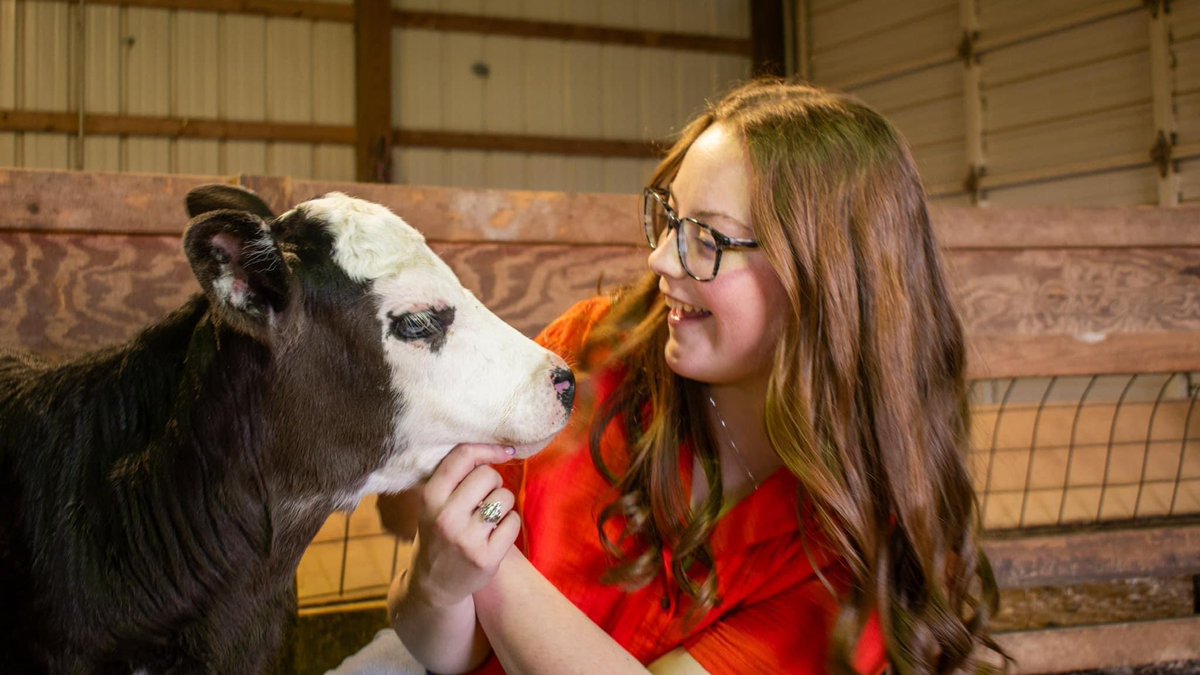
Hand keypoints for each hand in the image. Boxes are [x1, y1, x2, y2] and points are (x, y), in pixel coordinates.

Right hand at [407, 443, 520, 608]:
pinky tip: (495, 533)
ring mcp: (467, 540)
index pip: (463, 457)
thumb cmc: (438, 534)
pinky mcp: (487, 558)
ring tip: (488, 517)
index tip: (505, 450)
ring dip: (502, 504)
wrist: (434, 585)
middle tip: (486, 496)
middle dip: (494, 482)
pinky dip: (509, 524)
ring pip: (505, 497)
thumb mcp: (432, 505)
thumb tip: (495, 448)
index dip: (488, 448)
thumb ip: (454, 478)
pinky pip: (513, 522)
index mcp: (430, 499)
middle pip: (489, 475)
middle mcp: (446, 518)